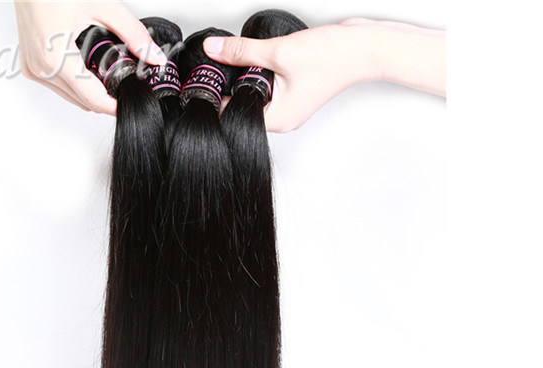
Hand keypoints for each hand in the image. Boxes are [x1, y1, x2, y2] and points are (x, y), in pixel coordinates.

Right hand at [14, 1, 166, 113]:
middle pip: (84, 102)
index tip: (131, 101)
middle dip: (106, 97)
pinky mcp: (30, 67)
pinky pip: (59, 88)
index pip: (94, 100)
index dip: (116, 105)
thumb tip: (154, 57)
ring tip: (103, 69)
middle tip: (122, 79)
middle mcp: (41, 69)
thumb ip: (132, 33)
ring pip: (72, 98)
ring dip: (90, 92)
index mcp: (55, 59)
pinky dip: (75, 83)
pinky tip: (83, 64)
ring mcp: (33, 70)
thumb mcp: (101, 6)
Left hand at [204, 18, 445, 132]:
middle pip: (243, 108)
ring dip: (245, 79)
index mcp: (277, 120)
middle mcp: (283, 119)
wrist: (364, 47)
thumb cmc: (333, 58)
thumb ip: (242, 52)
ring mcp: (289, 107)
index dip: (218, 99)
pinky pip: (269, 88)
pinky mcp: (295, 93)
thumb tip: (214, 50)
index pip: (235, 115)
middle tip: (214, 67)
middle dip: (229, 88)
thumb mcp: (279, 52)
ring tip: (235, 60)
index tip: (203, 83)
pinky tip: (257, 59)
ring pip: (256, 96)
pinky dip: (259, 75)